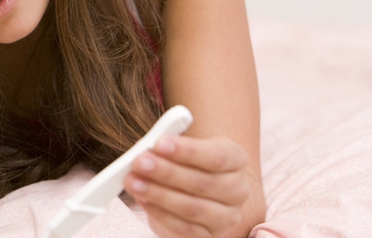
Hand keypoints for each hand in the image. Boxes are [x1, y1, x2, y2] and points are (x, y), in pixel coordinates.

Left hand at [124, 136, 250, 237]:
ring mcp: (226, 217)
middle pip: (202, 182)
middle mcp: (237, 190)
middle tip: (139, 162)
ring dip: (158, 194)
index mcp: (236, 160)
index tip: (159, 143)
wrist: (195, 191)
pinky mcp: (209, 236)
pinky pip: (183, 228)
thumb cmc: (186, 162)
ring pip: (192, 207)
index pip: (217, 156)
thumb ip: (168, 146)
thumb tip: (147, 148)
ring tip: (133, 182)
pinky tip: (142, 199)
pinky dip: (159, 213)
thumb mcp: (182, 147)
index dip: (187, 150)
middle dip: (166, 172)